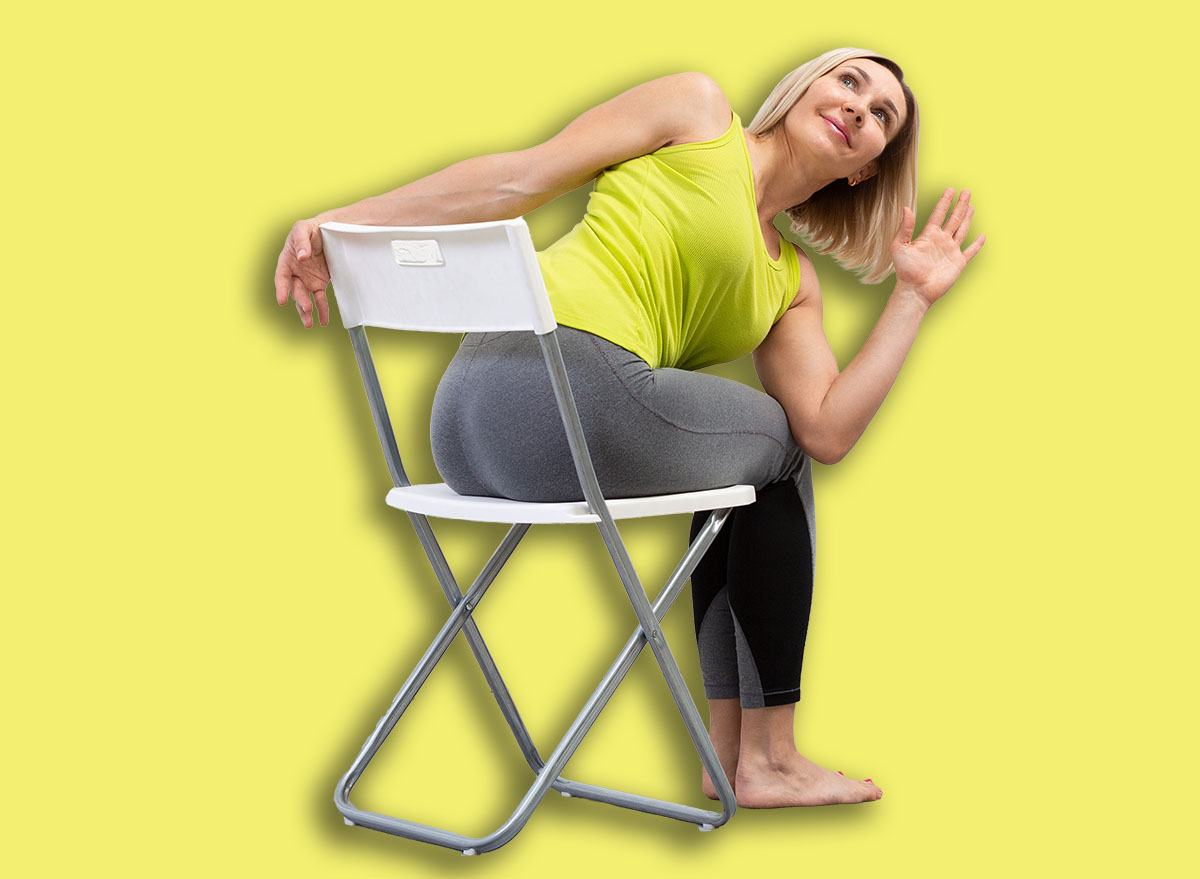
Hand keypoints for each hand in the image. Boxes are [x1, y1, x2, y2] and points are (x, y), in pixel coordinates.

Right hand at [274, 218, 330, 327]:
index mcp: (287, 261)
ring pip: (305, 299)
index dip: (280, 289)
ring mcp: (307, 280)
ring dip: (306, 311)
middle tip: (307, 308)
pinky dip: (322, 310)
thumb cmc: (311, 229)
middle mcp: (295, 274)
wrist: (327, 231)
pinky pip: (319, 299)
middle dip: (300, 300)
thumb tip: (301, 257)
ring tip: (309, 324)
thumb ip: (301, 242)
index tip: (281, 301)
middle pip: (295, 290)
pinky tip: (322, 320)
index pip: (281, 277)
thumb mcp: (303, 228)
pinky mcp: (319, 284)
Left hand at [890, 188, 984, 306]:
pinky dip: (977, 244)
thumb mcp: (899, 247)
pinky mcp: (958, 263)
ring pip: (962, 230)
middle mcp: (941, 241)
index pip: (939, 214)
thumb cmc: (905, 271)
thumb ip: (904, 228)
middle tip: (966, 191)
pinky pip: (970, 252)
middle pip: (953, 219)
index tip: (950, 190)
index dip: (944, 202)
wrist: (915, 291)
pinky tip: (982, 236)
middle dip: (960, 205)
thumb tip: (906, 208)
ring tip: (971, 205)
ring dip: (967, 218)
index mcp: (928, 236)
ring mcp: (950, 251)